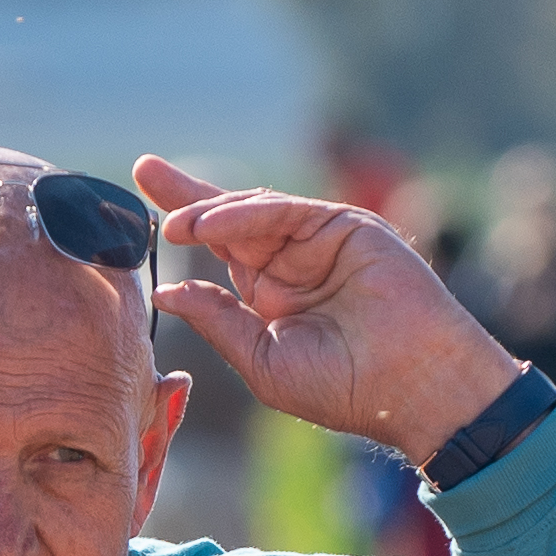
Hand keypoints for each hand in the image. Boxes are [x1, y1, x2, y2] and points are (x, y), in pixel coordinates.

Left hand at [133, 160, 526, 461]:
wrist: (414, 387)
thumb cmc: (345, 388)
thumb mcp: (263, 361)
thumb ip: (218, 321)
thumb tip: (165, 290)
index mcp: (273, 299)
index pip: (220, 254)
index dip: (184, 230)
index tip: (141, 217)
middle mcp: (293, 264)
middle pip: (229, 218)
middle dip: (186, 195)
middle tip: (143, 167)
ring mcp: (320, 242)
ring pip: (253, 212)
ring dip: (209, 211)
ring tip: (172, 223)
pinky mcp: (345, 226)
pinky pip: (287, 210)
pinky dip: (247, 213)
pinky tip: (210, 224)